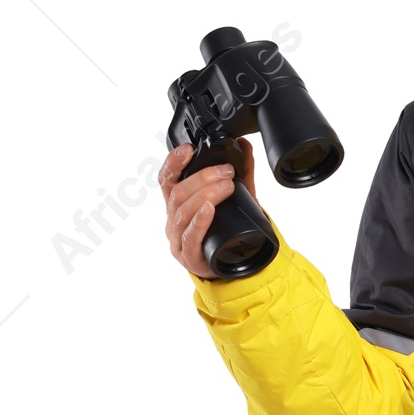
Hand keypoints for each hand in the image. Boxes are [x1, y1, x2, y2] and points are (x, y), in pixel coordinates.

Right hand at [159, 139, 258, 275]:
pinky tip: (209, 210)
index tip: (188, 149)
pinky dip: (200, 221)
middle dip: (202, 178)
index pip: (167, 179)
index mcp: (177, 204)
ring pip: (183, 212)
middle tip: (226, 172)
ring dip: (205, 195)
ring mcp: (178, 239)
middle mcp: (173, 220)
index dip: (173, 162)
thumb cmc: (224, 233)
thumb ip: (240, 175)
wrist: (230, 268)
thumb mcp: (233, 201)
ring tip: (226, 186)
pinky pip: (190, 236)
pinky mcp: (188, 256)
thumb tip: (246, 146)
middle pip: (178, 193)